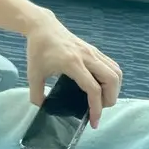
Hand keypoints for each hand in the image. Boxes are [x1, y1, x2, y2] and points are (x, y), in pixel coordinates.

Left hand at [26, 11, 121, 128]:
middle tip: (99, 109)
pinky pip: (111, 65)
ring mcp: (92, 51)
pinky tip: (102, 86)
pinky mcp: (94, 49)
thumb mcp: (33, 73)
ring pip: (115, 71)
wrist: (43, 26)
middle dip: (110, 99)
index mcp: (72, 63)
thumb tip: (43, 109)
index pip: (93, 88)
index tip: (93, 122)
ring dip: (114, 89)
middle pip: (111, 79)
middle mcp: (86, 57)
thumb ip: (36, 94)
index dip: (96, 108)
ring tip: (102, 99)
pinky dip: (112, 79)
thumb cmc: (38, 49)